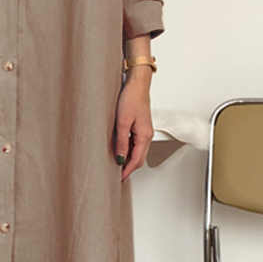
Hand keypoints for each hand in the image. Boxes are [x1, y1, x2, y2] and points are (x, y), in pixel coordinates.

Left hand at [114, 66, 152, 182]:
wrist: (137, 83)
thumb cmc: (131, 98)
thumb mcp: (122, 122)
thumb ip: (121, 142)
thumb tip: (119, 158)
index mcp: (144, 136)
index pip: (136, 161)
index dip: (127, 171)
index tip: (118, 178)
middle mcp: (146, 135)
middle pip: (138, 158)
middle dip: (128, 168)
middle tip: (116, 175)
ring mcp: (144, 131)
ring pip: (137, 151)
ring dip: (128, 159)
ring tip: (116, 165)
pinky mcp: (140, 126)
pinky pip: (135, 143)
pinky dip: (128, 150)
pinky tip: (120, 150)